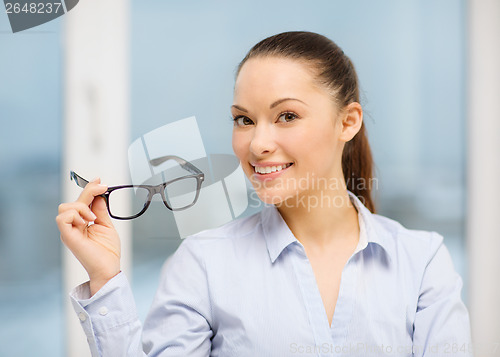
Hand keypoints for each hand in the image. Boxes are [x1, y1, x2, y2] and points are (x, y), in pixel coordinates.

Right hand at [56, 178, 120, 294]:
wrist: (108, 267)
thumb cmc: (107, 251)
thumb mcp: (106, 225)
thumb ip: (100, 211)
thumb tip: (99, 195)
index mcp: (81, 222)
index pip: (81, 201)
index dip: (89, 189)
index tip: (100, 181)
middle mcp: (73, 226)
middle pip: (72, 201)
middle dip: (88, 191)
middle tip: (102, 188)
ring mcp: (69, 231)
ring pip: (65, 207)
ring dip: (81, 206)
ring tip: (93, 217)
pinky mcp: (68, 236)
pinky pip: (62, 218)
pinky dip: (75, 215)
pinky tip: (86, 222)